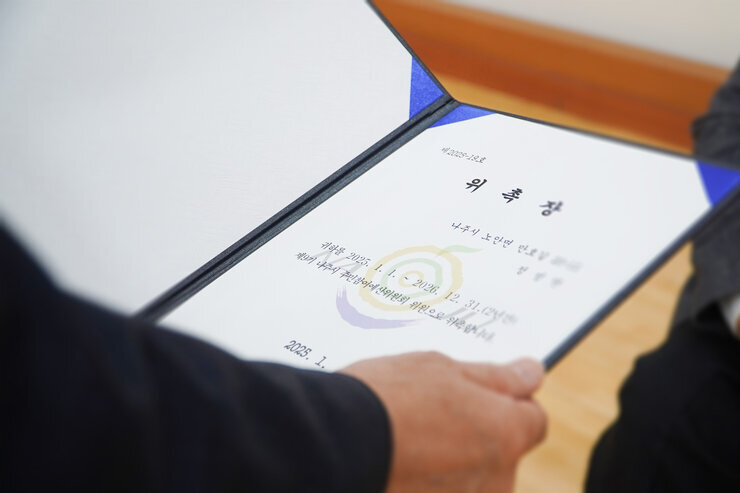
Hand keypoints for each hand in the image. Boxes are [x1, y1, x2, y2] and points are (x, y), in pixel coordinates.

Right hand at [341, 352, 545, 492]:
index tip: (478, 394)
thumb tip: (532, 373)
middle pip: (499, 454)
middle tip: (429, 415)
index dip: (507, 402)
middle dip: (474, 436)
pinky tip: (397, 466)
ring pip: (468, 479)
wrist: (330, 444)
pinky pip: (440, 492)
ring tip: (405, 442)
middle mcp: (496, 480)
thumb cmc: (385, 399)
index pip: (533, 419)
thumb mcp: (441, 369)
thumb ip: (495, 377)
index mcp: (505, 434)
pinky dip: (425, 482)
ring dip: (447, 464)